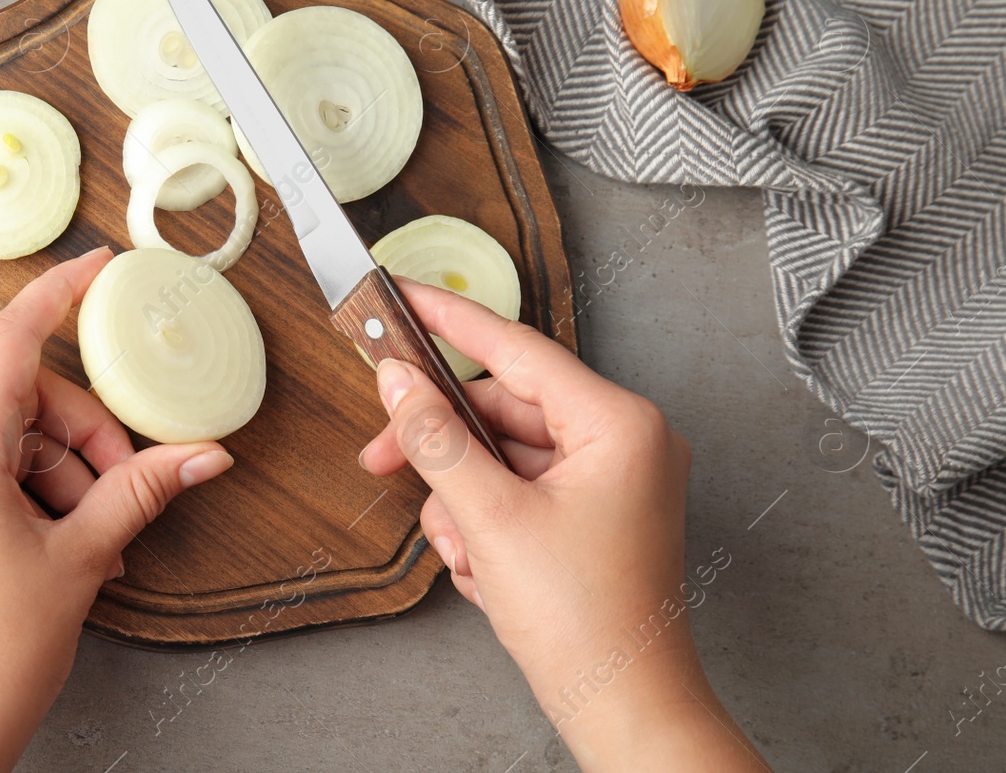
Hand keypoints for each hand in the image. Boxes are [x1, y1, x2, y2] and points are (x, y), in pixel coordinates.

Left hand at [0, 248, 234, 772]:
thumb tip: (203, 455)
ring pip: (5, 443)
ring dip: (62, 475)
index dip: (58, 295)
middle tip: (126, 488)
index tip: (96, 266)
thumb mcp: (79, 561)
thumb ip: (140, 492)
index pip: (11, 342)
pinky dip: (28, 496)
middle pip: (21, 401)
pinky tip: (62, 548)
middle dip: (86, 436)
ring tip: (95, 542)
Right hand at [359, 281, 766, 771]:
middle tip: (382, 455)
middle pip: (500, 409)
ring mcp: (611, 480)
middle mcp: (623, 442)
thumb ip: (435, 439)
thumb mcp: (489, 520)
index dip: (447, 320)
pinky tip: (483, 569)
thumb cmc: (587, 623)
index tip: (400, 295)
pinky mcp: (593, 514)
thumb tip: (397, 382)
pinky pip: (517, 491)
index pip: (515, 349)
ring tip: (464, 552)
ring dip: (463, 500)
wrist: (623, 710)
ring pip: (501, 456)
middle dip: (441, 446)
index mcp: (618, 424)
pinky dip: (485, 523)